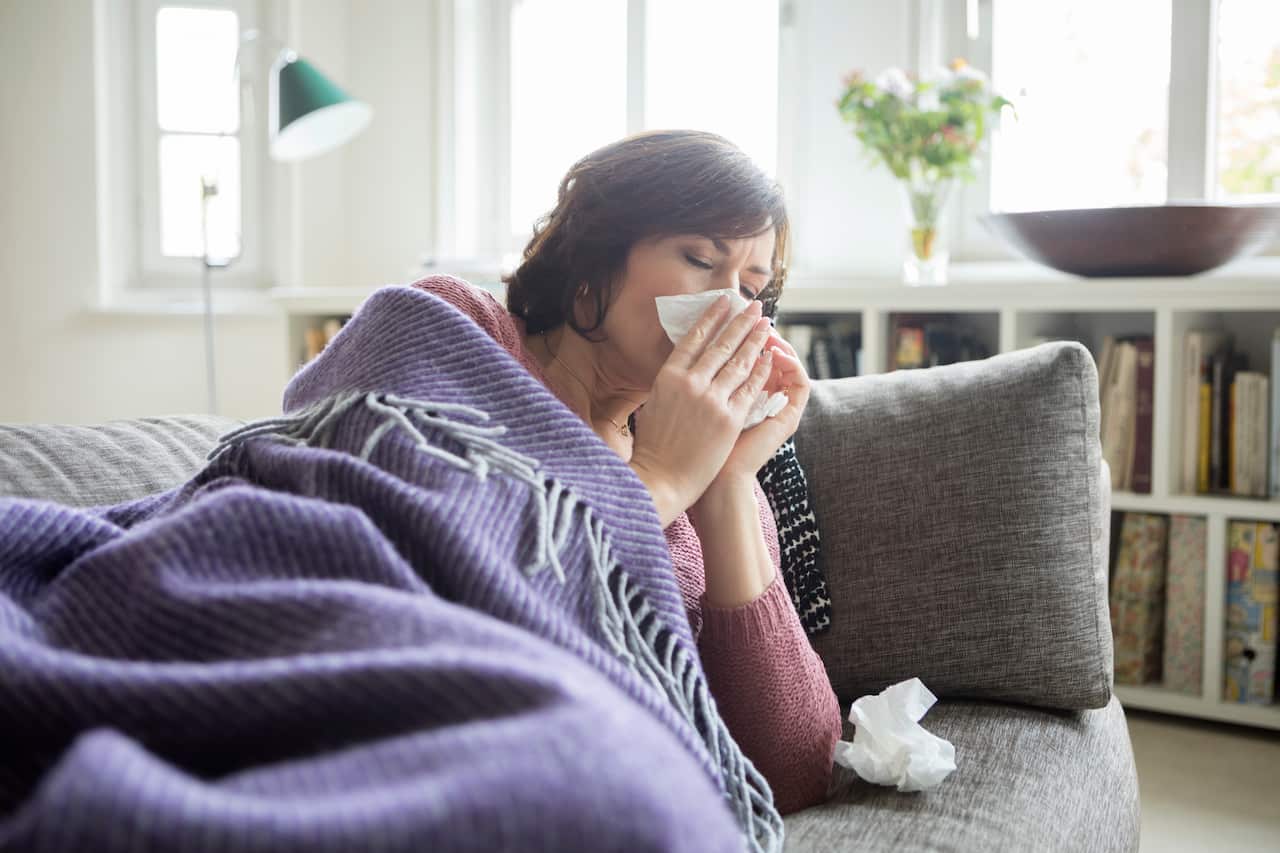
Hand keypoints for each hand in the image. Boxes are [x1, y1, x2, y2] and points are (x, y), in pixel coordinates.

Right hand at [628, 294, 776, 524]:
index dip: (712, 318)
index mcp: (668, 377)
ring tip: (766, 324)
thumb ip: (671, 383)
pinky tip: (769, 357)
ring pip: (739, 362)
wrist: (662, 479)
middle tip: (754, 306)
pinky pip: (750, 388)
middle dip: (741, 322)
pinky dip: (761, 370)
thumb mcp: (653, 404)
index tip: (724, 303)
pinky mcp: (729, 419)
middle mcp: (690, 383)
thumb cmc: (653, 446)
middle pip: (721, 345)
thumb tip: (683, 366)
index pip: (694, 338)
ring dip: (755, 340)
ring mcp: (712, 400)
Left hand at [690, 332, 810, 512]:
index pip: (748, 358)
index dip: (740, 335)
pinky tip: (776, 350)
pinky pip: (799, 382)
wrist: (715, 483)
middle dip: (758, 332)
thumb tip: (691, 350)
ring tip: (764, 326)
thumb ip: (702, 382)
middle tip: (751, 311)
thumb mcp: (697, 406)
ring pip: (788, 365)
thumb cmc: (696, 451)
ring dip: (777, 342)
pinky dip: (790, 363)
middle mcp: (765, 401)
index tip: (728, 314)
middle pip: (769, 356)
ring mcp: (779, 409)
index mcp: (743, 398)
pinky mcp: (789, 418)